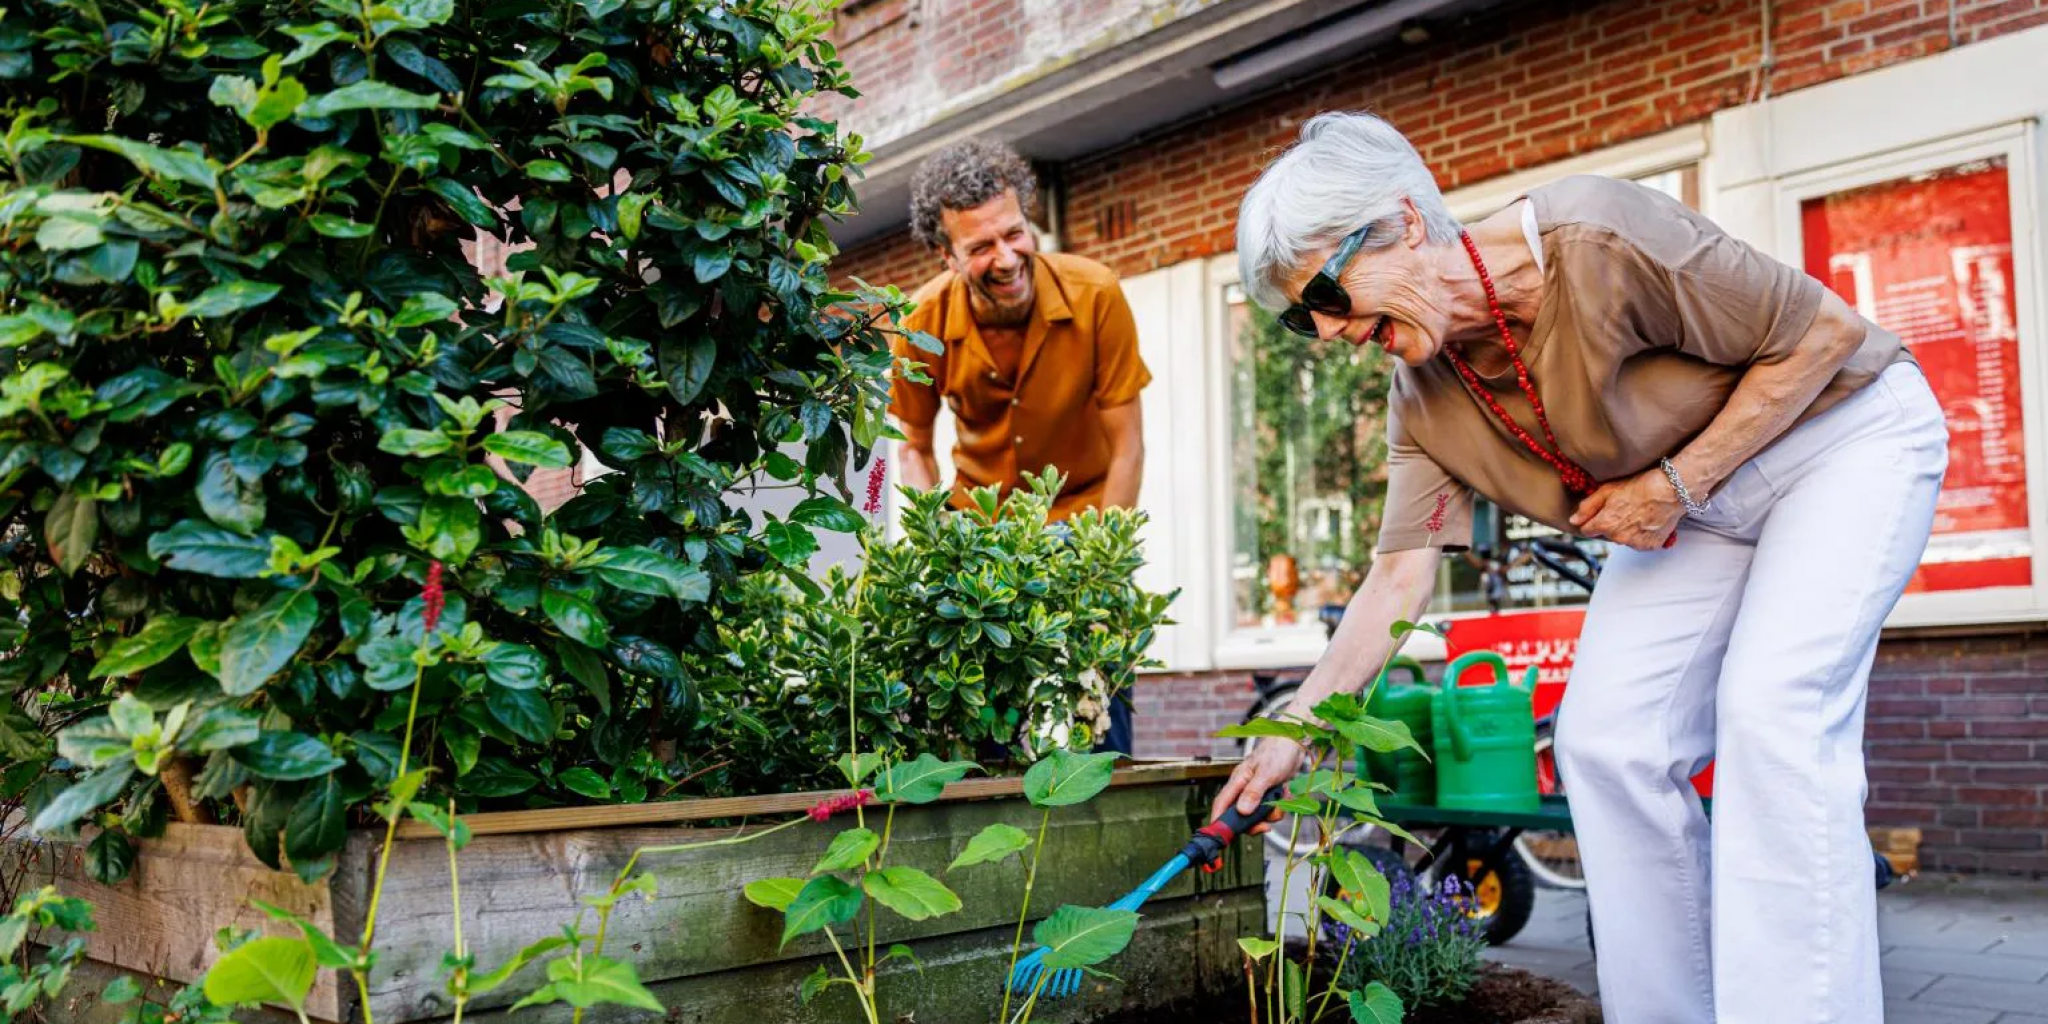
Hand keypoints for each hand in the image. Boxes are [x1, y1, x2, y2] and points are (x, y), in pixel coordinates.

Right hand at [1211, 734, 1306, 834]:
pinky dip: (1281, 806)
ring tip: (1281, 801)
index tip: (1222, 835)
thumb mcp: (1266, 773)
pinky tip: (1286, 794)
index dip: (1219, 820)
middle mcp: (1245, 788)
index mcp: (1238, 781)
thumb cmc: (1277, 751)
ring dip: (1272, 813)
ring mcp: (1258, 792)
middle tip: (1266, 826)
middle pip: (1241, 815)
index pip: (1222, 803)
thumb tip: (1242, 811)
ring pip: (1259, 814)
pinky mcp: (1270, 793)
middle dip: (1254, 823)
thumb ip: (1253, 792)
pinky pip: (1273, 808)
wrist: (1296, 743)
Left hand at [1569, 469, 1684, 550]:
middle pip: (1607, 534)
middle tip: (1625, 508)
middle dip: (1611, 524)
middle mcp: (1619, 538)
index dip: (1593, 520)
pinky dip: (1642, 534)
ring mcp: (1635, 544)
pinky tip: (1648, 520)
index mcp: (1605, 525)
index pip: (1587, 530)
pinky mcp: (1650, 546)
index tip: (1601, 513)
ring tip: (1639, 513)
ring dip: (1627, 530)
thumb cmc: (1640, 486)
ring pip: (1623, 539)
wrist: (1671, 490)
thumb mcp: (1608, 490)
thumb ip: (1588, 507)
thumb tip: (1574, 520)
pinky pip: (1640, 542)